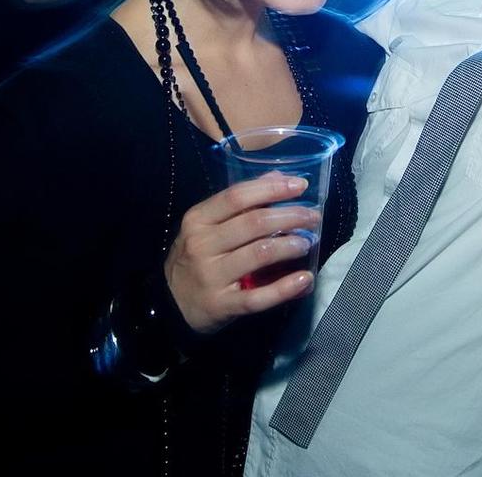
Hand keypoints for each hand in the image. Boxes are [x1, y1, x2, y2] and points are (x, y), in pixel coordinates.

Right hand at [164, 175, 320, 333]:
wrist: (168, 306)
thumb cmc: (196, 257)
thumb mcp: (208, 225)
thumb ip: (242, 200)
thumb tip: (279, 176)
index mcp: (199, 219)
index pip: (238, 196)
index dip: (272, 188)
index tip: (300, 185)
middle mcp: (202, 245)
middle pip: (254, 223)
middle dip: (290, 216)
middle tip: (313, 217)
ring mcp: (211, 276)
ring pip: (259, 254)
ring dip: (290, 245)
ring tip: (307, 243)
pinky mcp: (222, 305)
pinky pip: (258, 297)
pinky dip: (285, 287)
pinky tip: (305, 279)